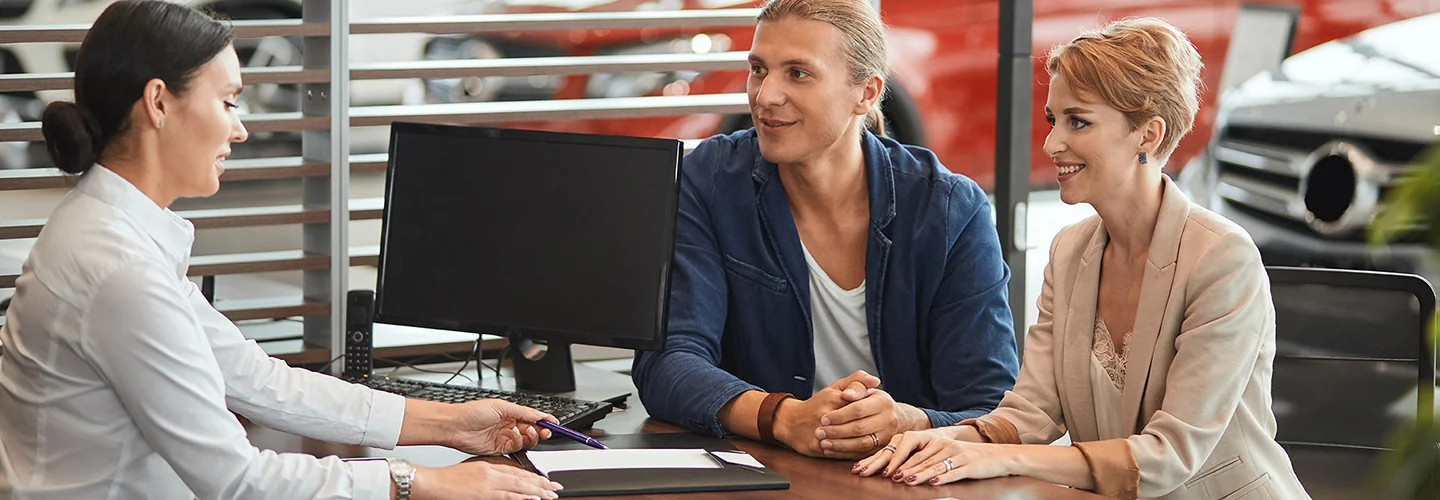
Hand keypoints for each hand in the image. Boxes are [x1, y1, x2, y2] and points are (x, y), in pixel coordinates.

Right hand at [411, 461, 563, 499]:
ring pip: (519, 486)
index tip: (545, 481)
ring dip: (537, 491)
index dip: (534, 476)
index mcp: (489, 466)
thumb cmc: (449, 479)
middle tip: (555, 488)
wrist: (434, 483)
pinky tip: (533, 498)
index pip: (517, 471)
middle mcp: (492, 473)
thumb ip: (490, 473)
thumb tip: (507, 479)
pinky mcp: (484, 494)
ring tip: (550, 494)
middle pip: (522, 478)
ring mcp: (489, 484)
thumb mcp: (473, 471)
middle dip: (541, 483)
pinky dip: (522, 497)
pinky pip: (507, 495)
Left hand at [449, 400, 555, 455]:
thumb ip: (523, 412)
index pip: (533, 417)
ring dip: (530, 436)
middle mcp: (510, 425)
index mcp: (511, 413)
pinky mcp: (500, 448)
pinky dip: (518, 442)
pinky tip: (513, 435)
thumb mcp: (502, 406)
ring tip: (526, 431)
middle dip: (541, 431)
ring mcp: (505, 437)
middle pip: (533, 430)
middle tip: (544, 431)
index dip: (545, 420)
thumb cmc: (472, 412)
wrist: (456, 426)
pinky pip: (516, 448)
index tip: (554, 423)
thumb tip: (540, 414)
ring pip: (527, 440)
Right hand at [773, 371, 879, 457]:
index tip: (876, 414)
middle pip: (858, 427)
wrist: (791, 421)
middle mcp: (826, 416)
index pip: (860, 407)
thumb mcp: (835, 387)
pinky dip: (856, 453)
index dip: (871, 413)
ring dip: (865, 442)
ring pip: (852, 443)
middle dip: (871, 429)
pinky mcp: (818, 448)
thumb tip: (876, 380)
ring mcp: (822, 434)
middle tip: (879, 428)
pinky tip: (862, 448)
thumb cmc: (818, 403)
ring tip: (871, 439)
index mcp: (833, 399)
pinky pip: (843, 454)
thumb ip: (856, 381)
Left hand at [814, 388, 929, 458]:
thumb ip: (856, 384)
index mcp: (883, 403)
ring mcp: (886, 437)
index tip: (823, 418)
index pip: (858, 409)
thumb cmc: (870, 399)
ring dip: (839, 445)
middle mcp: (888, 421)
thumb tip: (848, 393)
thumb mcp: (864, 388)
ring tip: (823, 443)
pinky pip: (861, 454)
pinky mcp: (880, 449)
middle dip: (836, 431)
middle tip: (819, 432)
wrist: (888, 416)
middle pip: (859, 428)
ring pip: (861, 444)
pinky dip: (844, 454)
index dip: (839, 415)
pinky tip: (830, 450)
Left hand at [854, 430, 1015, 485]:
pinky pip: (954, 472)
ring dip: (917, 473)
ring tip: (903, 479)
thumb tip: (895, 471)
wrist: (999, 455)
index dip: (887, 458)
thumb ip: (921, 459)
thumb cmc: (966, 457)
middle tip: (881, 476)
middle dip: (896, 467)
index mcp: (932, 440)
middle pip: (915, 458)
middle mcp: (942, 445)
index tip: (871, 468)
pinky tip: (933, 482)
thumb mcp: (942, 453)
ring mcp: (956, 454)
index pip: (904, 449)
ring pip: (933, 464)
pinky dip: (943, 477)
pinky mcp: (970, 464)